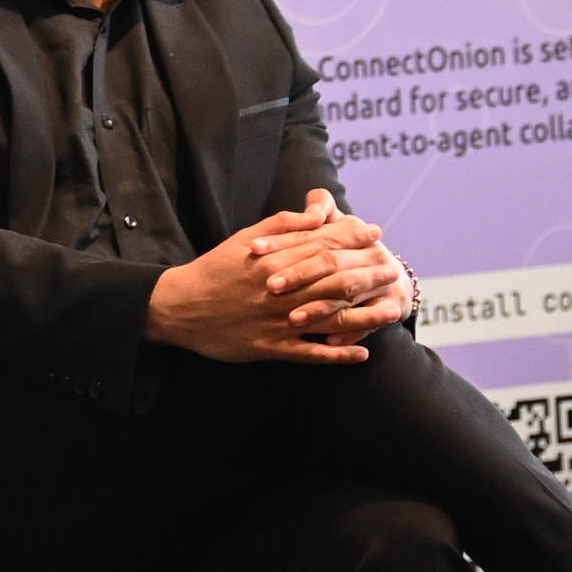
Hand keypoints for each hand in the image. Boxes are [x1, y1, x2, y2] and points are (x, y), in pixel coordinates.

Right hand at [148, 195, 398, 365]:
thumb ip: (282, 225)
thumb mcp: (243, 239)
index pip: (322, 246)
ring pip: (329, 318)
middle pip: (334, 281)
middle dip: (368, 274)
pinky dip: (337, 355)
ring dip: (364, 316)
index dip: (352, 238)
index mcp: (274, 261)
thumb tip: (318, 216)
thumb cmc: (213, 270)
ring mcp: (276, 322)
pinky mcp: (268, 348)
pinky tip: (361, 354)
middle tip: (393, 270)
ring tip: (391, 311)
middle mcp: (280, 291)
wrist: (177, 308)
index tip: (375, 233)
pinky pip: (309, 353)